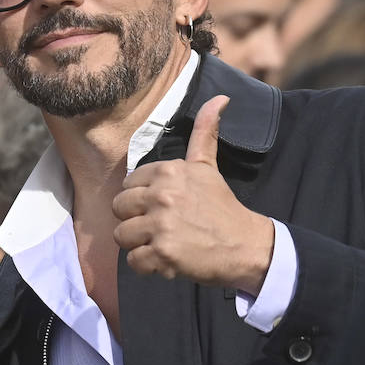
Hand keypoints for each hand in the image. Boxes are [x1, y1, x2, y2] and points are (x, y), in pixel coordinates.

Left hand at [112, 96, 274, 292]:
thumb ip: (204, 134)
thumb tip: (219, 98)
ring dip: (139, 244)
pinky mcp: (163, 253)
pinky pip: (132, 261)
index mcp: (168, 172)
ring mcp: (161, 225)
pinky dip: (147, 266)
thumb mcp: (208, 167)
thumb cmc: (222, 207)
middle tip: (161, 227)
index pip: (127, 186)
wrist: (246, 246)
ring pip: (121, 235)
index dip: (142, 200)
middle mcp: (162, 195)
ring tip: (162, 242)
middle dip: (135, 221)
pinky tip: (166, 259)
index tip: (164, 207)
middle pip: (118, 209)